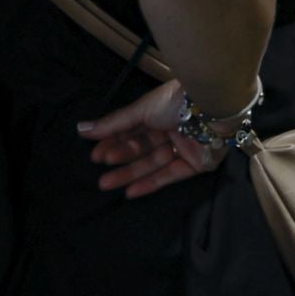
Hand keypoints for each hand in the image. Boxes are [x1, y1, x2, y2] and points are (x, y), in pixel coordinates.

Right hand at [78, 79, 233, 199]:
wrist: (213, 107)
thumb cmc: (175, 102)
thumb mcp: (141, 109)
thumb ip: (113, 123)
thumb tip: (81, 129)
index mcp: (162, 112)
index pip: (134, 130)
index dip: (114, 142)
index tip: (95, 154)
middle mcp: (172, 128)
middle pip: (142, 147)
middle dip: (121, 157)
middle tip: (100, 168)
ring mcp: (185, 146)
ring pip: (153, 163)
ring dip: (130, 173)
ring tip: (105, 183)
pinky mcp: (196, 162)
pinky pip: (171, 175)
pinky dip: (151, 183)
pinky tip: (129, 192)